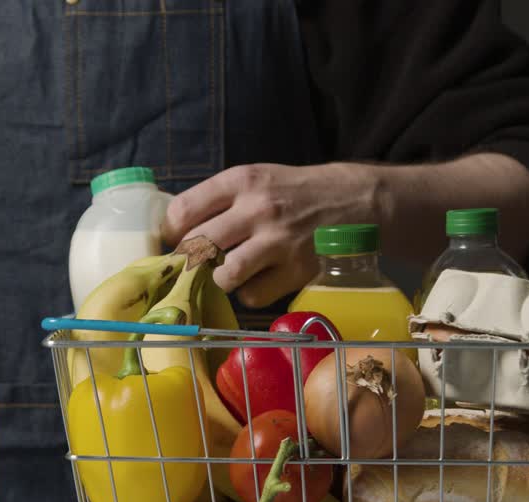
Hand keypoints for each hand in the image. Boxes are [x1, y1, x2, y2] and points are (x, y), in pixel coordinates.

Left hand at [162, 163, 384, 307]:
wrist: (357, 202)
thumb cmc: (296, 192)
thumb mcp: (259, 178)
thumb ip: (220, 199)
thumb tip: (174, 229)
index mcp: (243, 181)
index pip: (184, 210)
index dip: (171, 232)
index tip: (173, 240)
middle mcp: (258, 209)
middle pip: (199, 246)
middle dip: (191, 260)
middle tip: (195, 263)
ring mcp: (278, 242)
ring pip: (224, 275)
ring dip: (221, 279)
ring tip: (229, 272)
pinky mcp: (296, 271)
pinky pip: (252, 295)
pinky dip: (251, 292)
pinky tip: (260, 279)